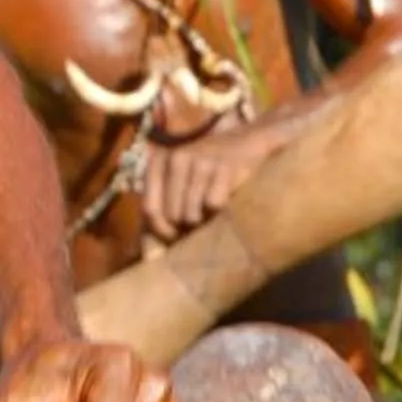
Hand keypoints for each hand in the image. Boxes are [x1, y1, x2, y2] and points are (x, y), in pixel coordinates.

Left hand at [141, 112, 300, 242]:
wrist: (252, 143)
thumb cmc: (211, 175)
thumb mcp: (182, 187)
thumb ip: (162, 217)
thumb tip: (150, 258)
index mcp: (160, 162)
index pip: (150, 210)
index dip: (163, 231)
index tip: (177, 238)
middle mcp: (177, 157)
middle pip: (172, 215)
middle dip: (187, 228)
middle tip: (204, 220)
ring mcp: (201, 159)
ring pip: (191, 214)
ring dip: (206, 221)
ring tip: (216, 209)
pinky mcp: (225, 166)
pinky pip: (215, 205)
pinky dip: (224, 210)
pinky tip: (232, 197)